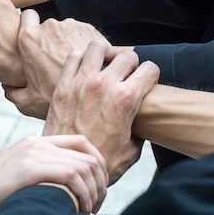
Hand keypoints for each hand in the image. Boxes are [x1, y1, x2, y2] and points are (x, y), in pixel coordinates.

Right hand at [0, 134, 107, 214]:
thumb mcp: (21, 176)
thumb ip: (43, 173)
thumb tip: (70, 188)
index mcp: (36, 143)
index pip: (81, 142)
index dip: (98, 163)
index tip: (100, 186)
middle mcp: (36, 144)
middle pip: (87, 155)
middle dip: (100, 182)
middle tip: (98, 203)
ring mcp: (32, 153)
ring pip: (82, 166)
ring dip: (94, 191)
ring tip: (90, 209)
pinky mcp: (28, 168)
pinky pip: (70, 174)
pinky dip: (82, 193)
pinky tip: (80, 208)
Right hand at [4, 10, 111, 117]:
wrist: (93, 101)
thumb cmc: (57, 103)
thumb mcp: (28, 102)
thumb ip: (13, 91)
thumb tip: (8, 87)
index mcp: (30, 39)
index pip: (27, 16)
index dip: (30, 25)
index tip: (36, 38)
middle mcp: (50, 27)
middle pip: (49, 26)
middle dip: (52, 40)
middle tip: (57, 63)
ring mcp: (72, 27)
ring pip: (68, 30)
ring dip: (70, 43)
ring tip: (75, 67)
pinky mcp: (92, 30)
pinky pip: (85, 34)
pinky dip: (86, 46)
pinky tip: (89, 65)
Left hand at [43, 42, 159, 183]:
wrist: (67, 168)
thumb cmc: (102, 163)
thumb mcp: (132, 149)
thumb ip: (140, 128)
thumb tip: (142, 120)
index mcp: (126, 99)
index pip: (150, 68)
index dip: (151, 76)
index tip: (145, 84)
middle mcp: (104, 85)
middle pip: (127, 55)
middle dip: (131, 64)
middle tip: (126, 75)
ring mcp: (81, 82)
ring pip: (98, 47)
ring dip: (106, 53)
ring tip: (106, 65)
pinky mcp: (63, 85)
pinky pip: (74, 56)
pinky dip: (83, 56)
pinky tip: (86, 67)